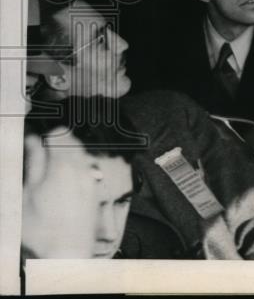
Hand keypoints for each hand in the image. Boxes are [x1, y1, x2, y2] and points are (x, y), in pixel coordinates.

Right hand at [21, 129, 99, 257]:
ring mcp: (91, 179)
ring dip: (67, 157)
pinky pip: (87, 170)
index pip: (59, 133)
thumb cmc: (41, 228)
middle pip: (73, 141)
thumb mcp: (26, 194)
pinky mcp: (95, 190)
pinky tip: (63, 186)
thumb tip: (32, 140)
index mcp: (63, 165)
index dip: (45, 136)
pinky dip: (76, 170)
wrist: (66, 252)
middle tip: (42, 160)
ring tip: (51, 174)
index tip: (36, 145)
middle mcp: (82, 168)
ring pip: (81, 155)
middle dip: (57, 145)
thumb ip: (33, 164)